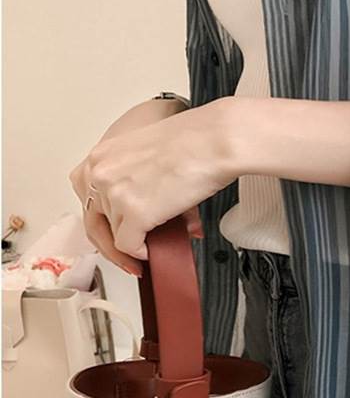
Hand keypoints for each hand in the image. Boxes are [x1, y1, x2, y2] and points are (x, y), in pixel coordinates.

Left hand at [70, 97, 234, 272]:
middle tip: (126, 258)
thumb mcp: (151, 157)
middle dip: (110, 246)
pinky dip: (141, 253)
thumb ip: (140, 184)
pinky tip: (153, 250)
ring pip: (114, 236)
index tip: (115, 233)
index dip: (104, 222)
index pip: (88, 199)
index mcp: (102, 156)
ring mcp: (115, 194)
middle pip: (94, 223)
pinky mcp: (135, 213)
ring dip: (133, 246)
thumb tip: (153, 213)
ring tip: (151, 248)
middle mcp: (101, 173)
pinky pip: (129, 245)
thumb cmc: (194, 140)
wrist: (214, 141)